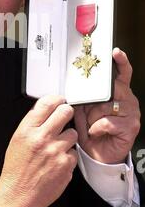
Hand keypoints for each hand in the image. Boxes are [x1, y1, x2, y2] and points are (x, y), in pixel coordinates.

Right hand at [0, 95, 76, 206]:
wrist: (18, 195)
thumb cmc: (16, 169)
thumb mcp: (17, 139)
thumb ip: (31, 123)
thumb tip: (45, 108)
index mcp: (27, 130)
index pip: (47, 103)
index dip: (56, 99)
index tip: (60, 101)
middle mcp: (42, 138)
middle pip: (65, 112)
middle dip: (67, 113)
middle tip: (64, 117)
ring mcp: (56, 152)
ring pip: (73, 133)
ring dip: (68, 138)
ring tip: (57, 146)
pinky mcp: (66, 165)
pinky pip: (74, 153)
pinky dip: (68, 156)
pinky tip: (57, 161)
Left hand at [74, 48, 140, 163]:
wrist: (98, 154)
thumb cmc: (92, 130)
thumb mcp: (84, 110)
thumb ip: (84, 96)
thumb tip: (76, 86)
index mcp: (118, 93)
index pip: (122, 73)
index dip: (121, 61)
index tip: (115, 52)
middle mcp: (127, 101)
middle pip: (113, 89)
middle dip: (95, 100)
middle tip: (88, 109)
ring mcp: (131, 114)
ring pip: (108, 106)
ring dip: (94, 116)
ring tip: (91, 124)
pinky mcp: (130, 127)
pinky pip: (108, 122)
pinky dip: (96, 127)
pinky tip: (95, 131)